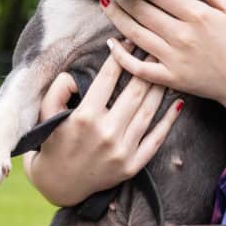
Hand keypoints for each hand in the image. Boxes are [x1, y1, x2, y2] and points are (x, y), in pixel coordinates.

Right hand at [26, 50, 183, 205]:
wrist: (60, 183)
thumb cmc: (54, 141)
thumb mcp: (46, 112)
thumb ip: (59, 87)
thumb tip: (78, 75)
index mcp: (85, 116)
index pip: (108, 78)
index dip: (120, 56)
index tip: (127, 41)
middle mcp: (106, 133)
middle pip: (134, 91)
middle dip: (145, 66)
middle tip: (154, 48)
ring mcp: (122, 151)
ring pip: (148, 112)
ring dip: (160, 87)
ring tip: (167, 69)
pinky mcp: (132, 165)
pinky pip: (156, 139)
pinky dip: (169, 121)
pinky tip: (178, 103)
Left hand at [101, 0, 225, 106]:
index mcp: (197, 15)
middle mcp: (182, 35)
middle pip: (143, 11)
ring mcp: (173, 58)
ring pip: (136, 34)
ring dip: (117, 18)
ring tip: (105, 4)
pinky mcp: (170, 78)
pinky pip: (139, 68)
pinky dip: (122, 57)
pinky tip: (111, 44)